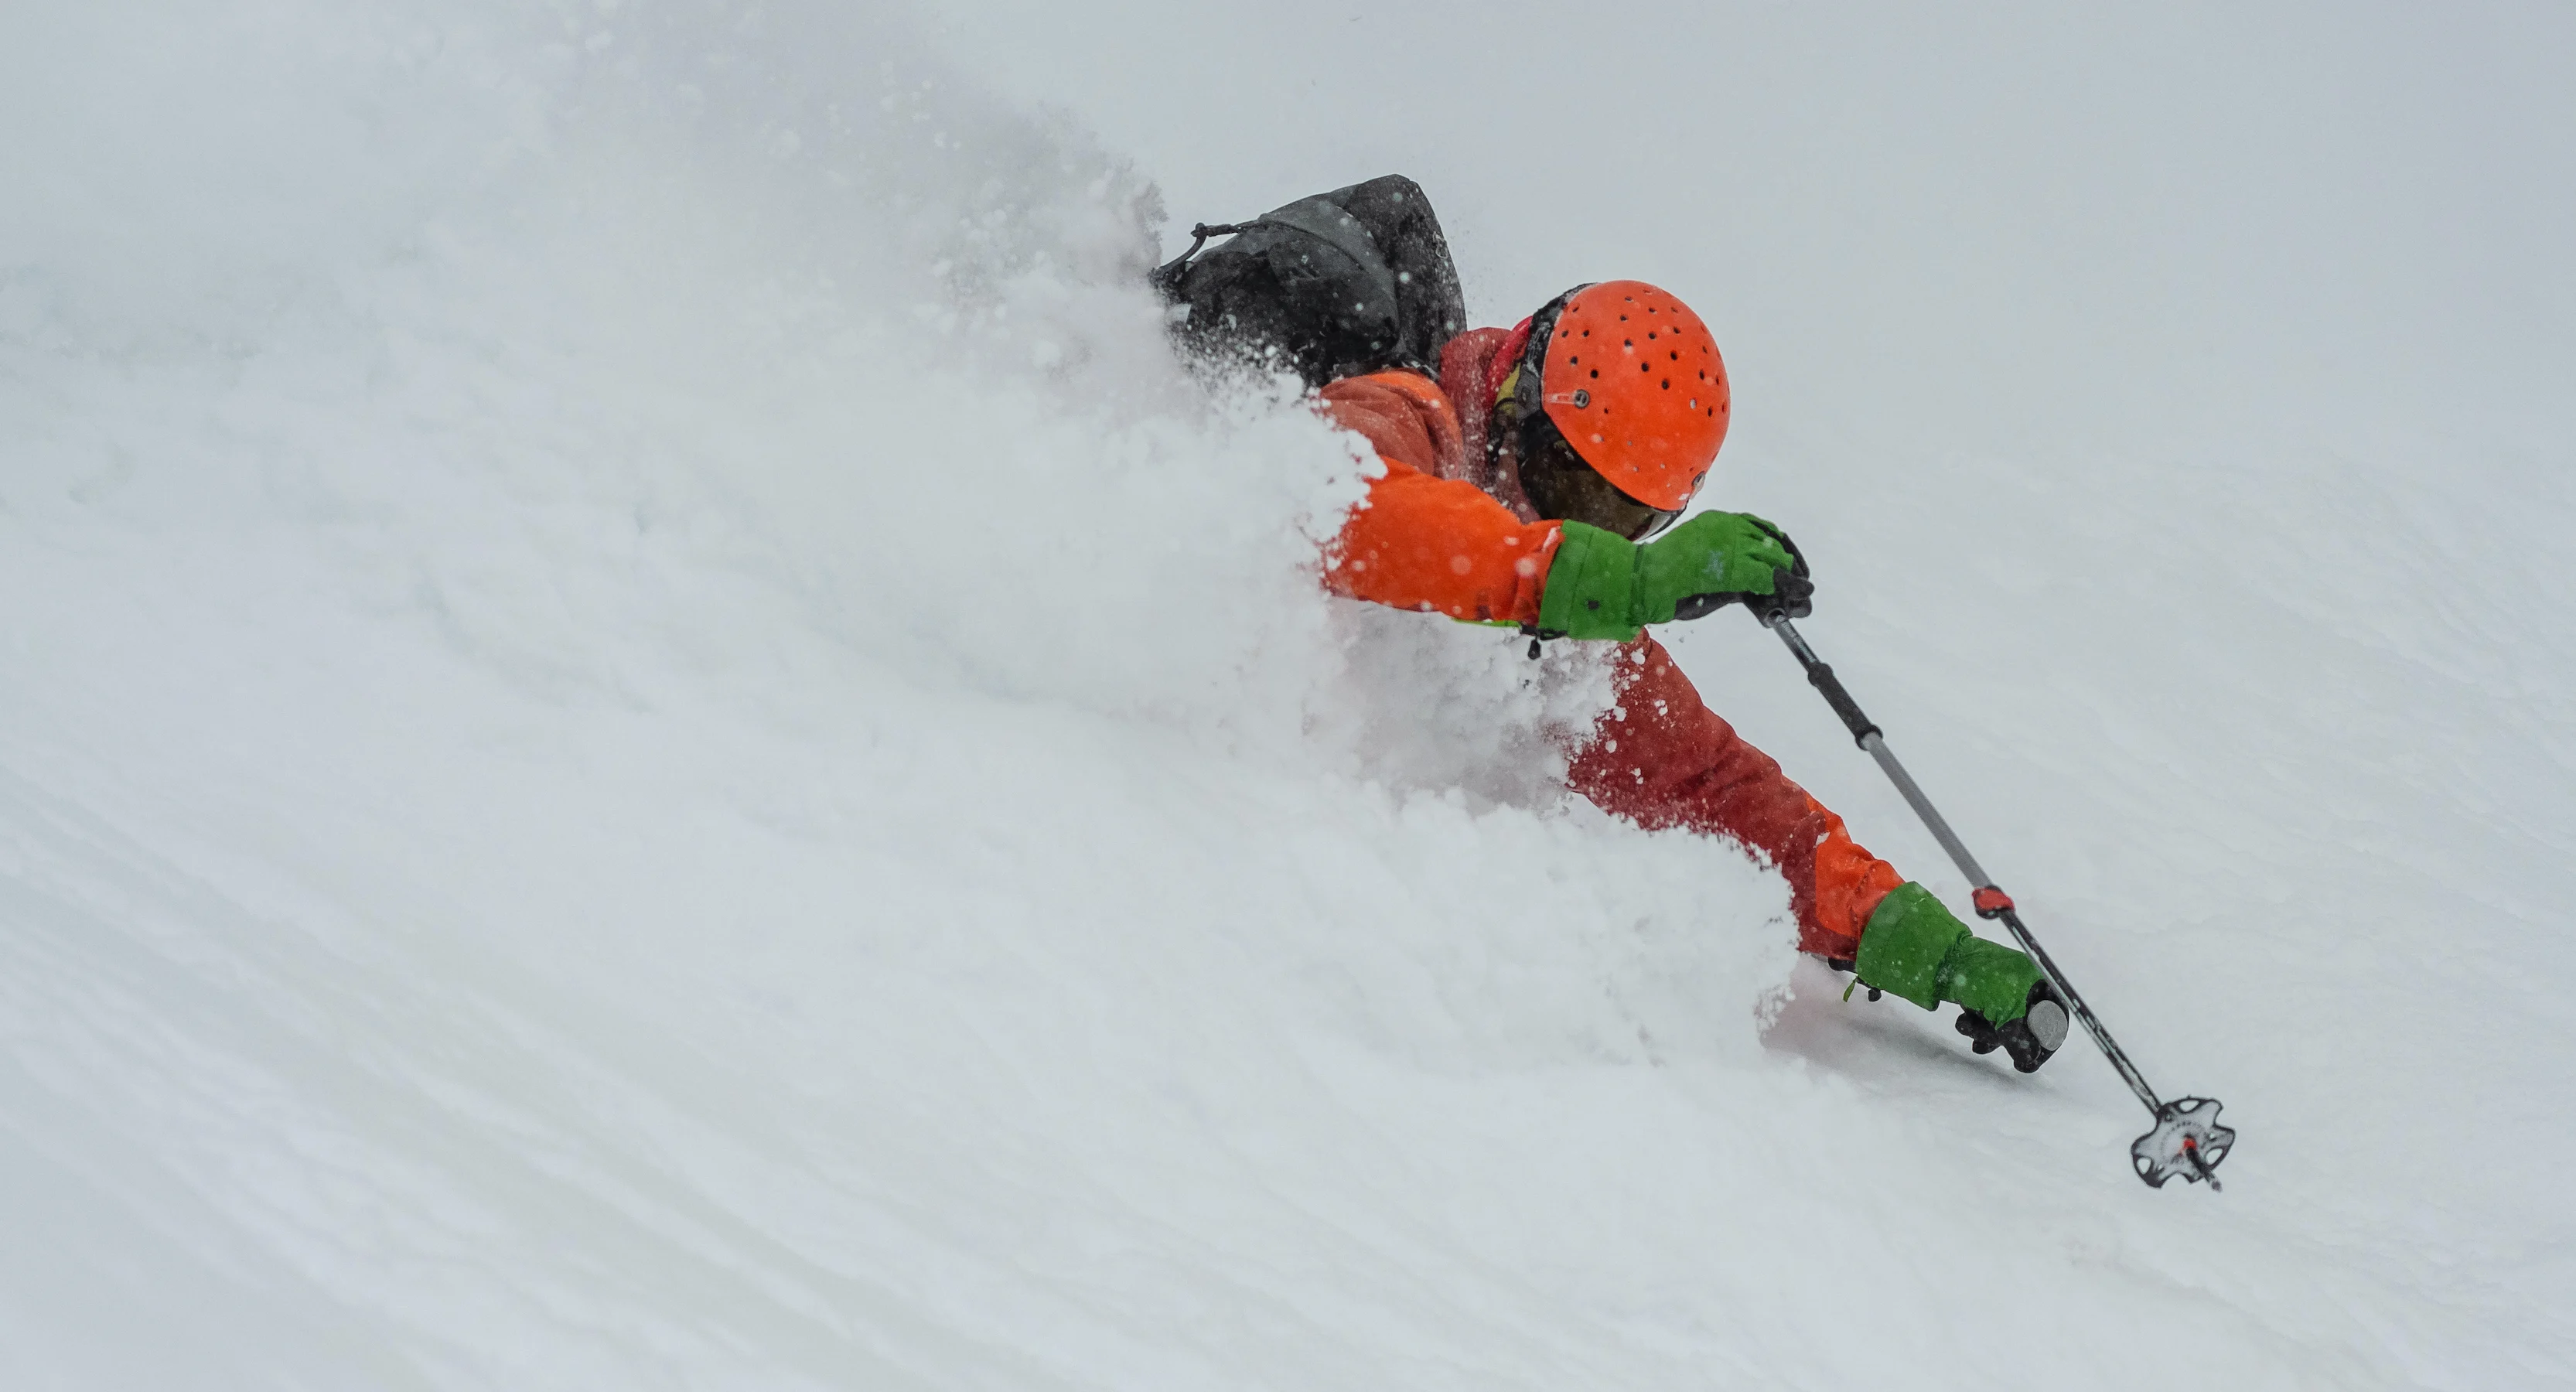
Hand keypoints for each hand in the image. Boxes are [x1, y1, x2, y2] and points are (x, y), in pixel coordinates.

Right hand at [1537, 513, 1812, 640]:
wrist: (1643, 582)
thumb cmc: (1663, 576)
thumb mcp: (1699, 560)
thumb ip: (1723, 563)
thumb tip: (1750, 579)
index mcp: (1717, 521)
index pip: (1758, 526)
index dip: (1777, 542)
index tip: (1787, 557)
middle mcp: (1727, 527)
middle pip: (1772, 538)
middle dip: (1788, 559)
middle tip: (1800, 578)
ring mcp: (1731, 545)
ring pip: (1774, 555)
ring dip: (1792, 574)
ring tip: (1803, 589)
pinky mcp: (1734, 567)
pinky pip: (1769, 575)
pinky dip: (1787, 584)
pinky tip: (1798, 592)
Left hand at [1956, 979, 2071, 1073]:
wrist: (1940, 959)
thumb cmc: (1980, 979)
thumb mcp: (2006, 1011)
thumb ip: (2021, 1039)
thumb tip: (2029, 1059)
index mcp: (2039, 982)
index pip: (2056, 1019)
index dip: (2045, 1044)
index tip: (2030, 1062)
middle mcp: (2025, 986)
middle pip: (2027, 1026)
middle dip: (2005, 1039)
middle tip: (1995, 1051)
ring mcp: (2004, 991)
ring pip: (2004, 1026)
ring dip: (1986, 1032)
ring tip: (1968, 1025)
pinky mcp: (1984, 996)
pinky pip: (1987, 1021)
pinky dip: (1976, 1026)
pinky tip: (1963, 1022)